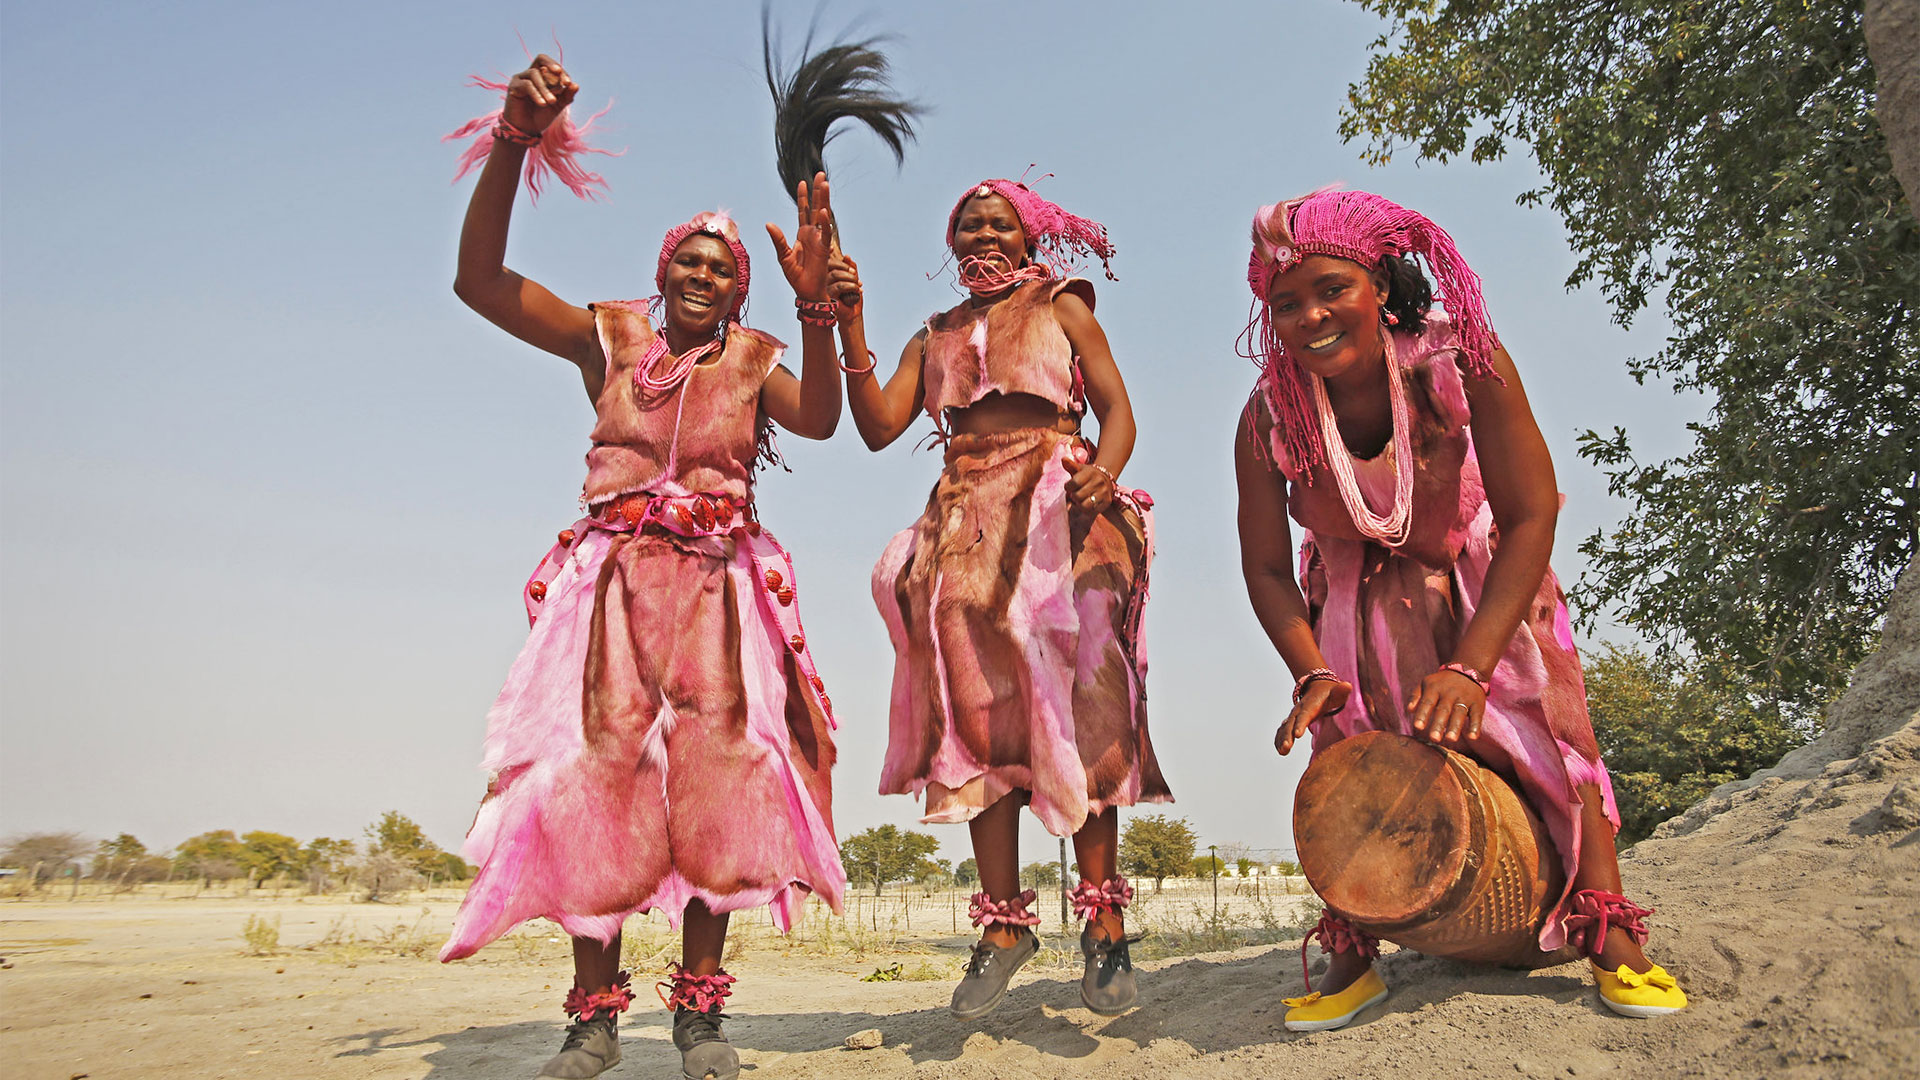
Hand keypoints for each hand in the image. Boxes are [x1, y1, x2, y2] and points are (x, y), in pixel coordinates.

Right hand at [502, 55, 578, 135]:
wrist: (526, 130)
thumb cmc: (541, 116)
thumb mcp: (558, 105)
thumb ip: (567, 96)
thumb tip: (576, 85)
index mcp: (542, 76)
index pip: (553, 66)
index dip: (562, 72)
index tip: (569, 84)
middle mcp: (531, 74)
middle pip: (541, 59)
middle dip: (553, 67)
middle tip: (564, 81)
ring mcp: (521, 79)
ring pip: (535, 74)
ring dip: (546, 88)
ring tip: (552, 102)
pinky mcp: (513, 86)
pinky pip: (527, 85)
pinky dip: (537, 94)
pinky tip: (542, 104)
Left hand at [766, 172, 832, 301]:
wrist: (806, 291)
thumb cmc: (796, 276)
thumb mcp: (783, 256)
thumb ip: (778, 239)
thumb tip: (768, 224)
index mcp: (802, 235)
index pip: (803, 211)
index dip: (802, 197)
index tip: (802, 182)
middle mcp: (812, 234)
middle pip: (815, 208)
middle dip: (818, 192)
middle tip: (821, 175)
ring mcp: (819, 240)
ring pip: (822, 216)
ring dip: (823, 200)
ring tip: (825, 184)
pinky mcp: (824, 249)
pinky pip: (825, 233)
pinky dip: (825, 223)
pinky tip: (824, 211)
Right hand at [828, 252, 863, 322]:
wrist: (852, 315)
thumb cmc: (851, 297)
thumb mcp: (852, 279)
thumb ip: (850, 267)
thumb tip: (847, 256)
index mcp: (825, 275)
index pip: (828, 261)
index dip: (834, 256)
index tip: (845, 258)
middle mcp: (821, 280)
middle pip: (831, 265)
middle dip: (846, 268)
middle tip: (855, 274)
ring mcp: (823, 288)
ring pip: (836, 274)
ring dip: (851, 277)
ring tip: (858, 285)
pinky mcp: (827, 297)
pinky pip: (839, 286)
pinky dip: (851, 286)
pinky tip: (858, 290)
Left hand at [1064, 463, 1115, 511]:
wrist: (1106, 479)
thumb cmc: (1089, 475)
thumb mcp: (1079, 468)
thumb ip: (1070, 465)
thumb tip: (1063, 459)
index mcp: (1090, 473)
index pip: (1073, 483)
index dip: (1068, 487)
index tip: (1070, 486)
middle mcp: (1098, 482)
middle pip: (1077, 496)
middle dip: (1074, 496)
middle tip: (1076, 493)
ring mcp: (1103, 493)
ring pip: (1084, 505)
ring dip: (1080, 504)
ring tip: (1081, 499)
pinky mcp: (1107, 502)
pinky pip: (1092, 511)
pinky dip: (1087, 509)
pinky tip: (1087, 503)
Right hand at [1277, 678, 1350, 754]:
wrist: (1318, 687)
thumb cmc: (1330, 692)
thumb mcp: (1337, 691)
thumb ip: (1341, 691)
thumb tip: (1347, 686)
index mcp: (1310, 704)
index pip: (1305, 715)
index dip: (1300, 724)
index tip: (1297, 734)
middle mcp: (1299, 710)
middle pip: (1291, 723)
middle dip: (1287, 735)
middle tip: (1287, 747)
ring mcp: (1294, 716)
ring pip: (1285, 727)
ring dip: (1282, 739)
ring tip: (1282, 751)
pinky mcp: (1292, 721)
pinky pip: (1283, 730)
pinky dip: (1280, 739)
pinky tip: (1280, 750)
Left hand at [1408, 668, 1486, 744]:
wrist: (1467, 670)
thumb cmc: (1441, 682)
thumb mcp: (1426, 684)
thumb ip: (1416, 697)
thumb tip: (1409, 710)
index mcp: (1434, 688)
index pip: (1427, 702)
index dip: (1422, 715)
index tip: (1418, 727)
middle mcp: (1450, 693)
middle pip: (1443, 710)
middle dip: (1438, 724)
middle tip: (1433, 739)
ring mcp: (1465, 697)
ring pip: (1459, 713)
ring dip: (1455, 726)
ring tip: (1451, 739)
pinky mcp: (1478, 703)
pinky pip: (1477, 715)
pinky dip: (1476, 726)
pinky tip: (1473, 737)